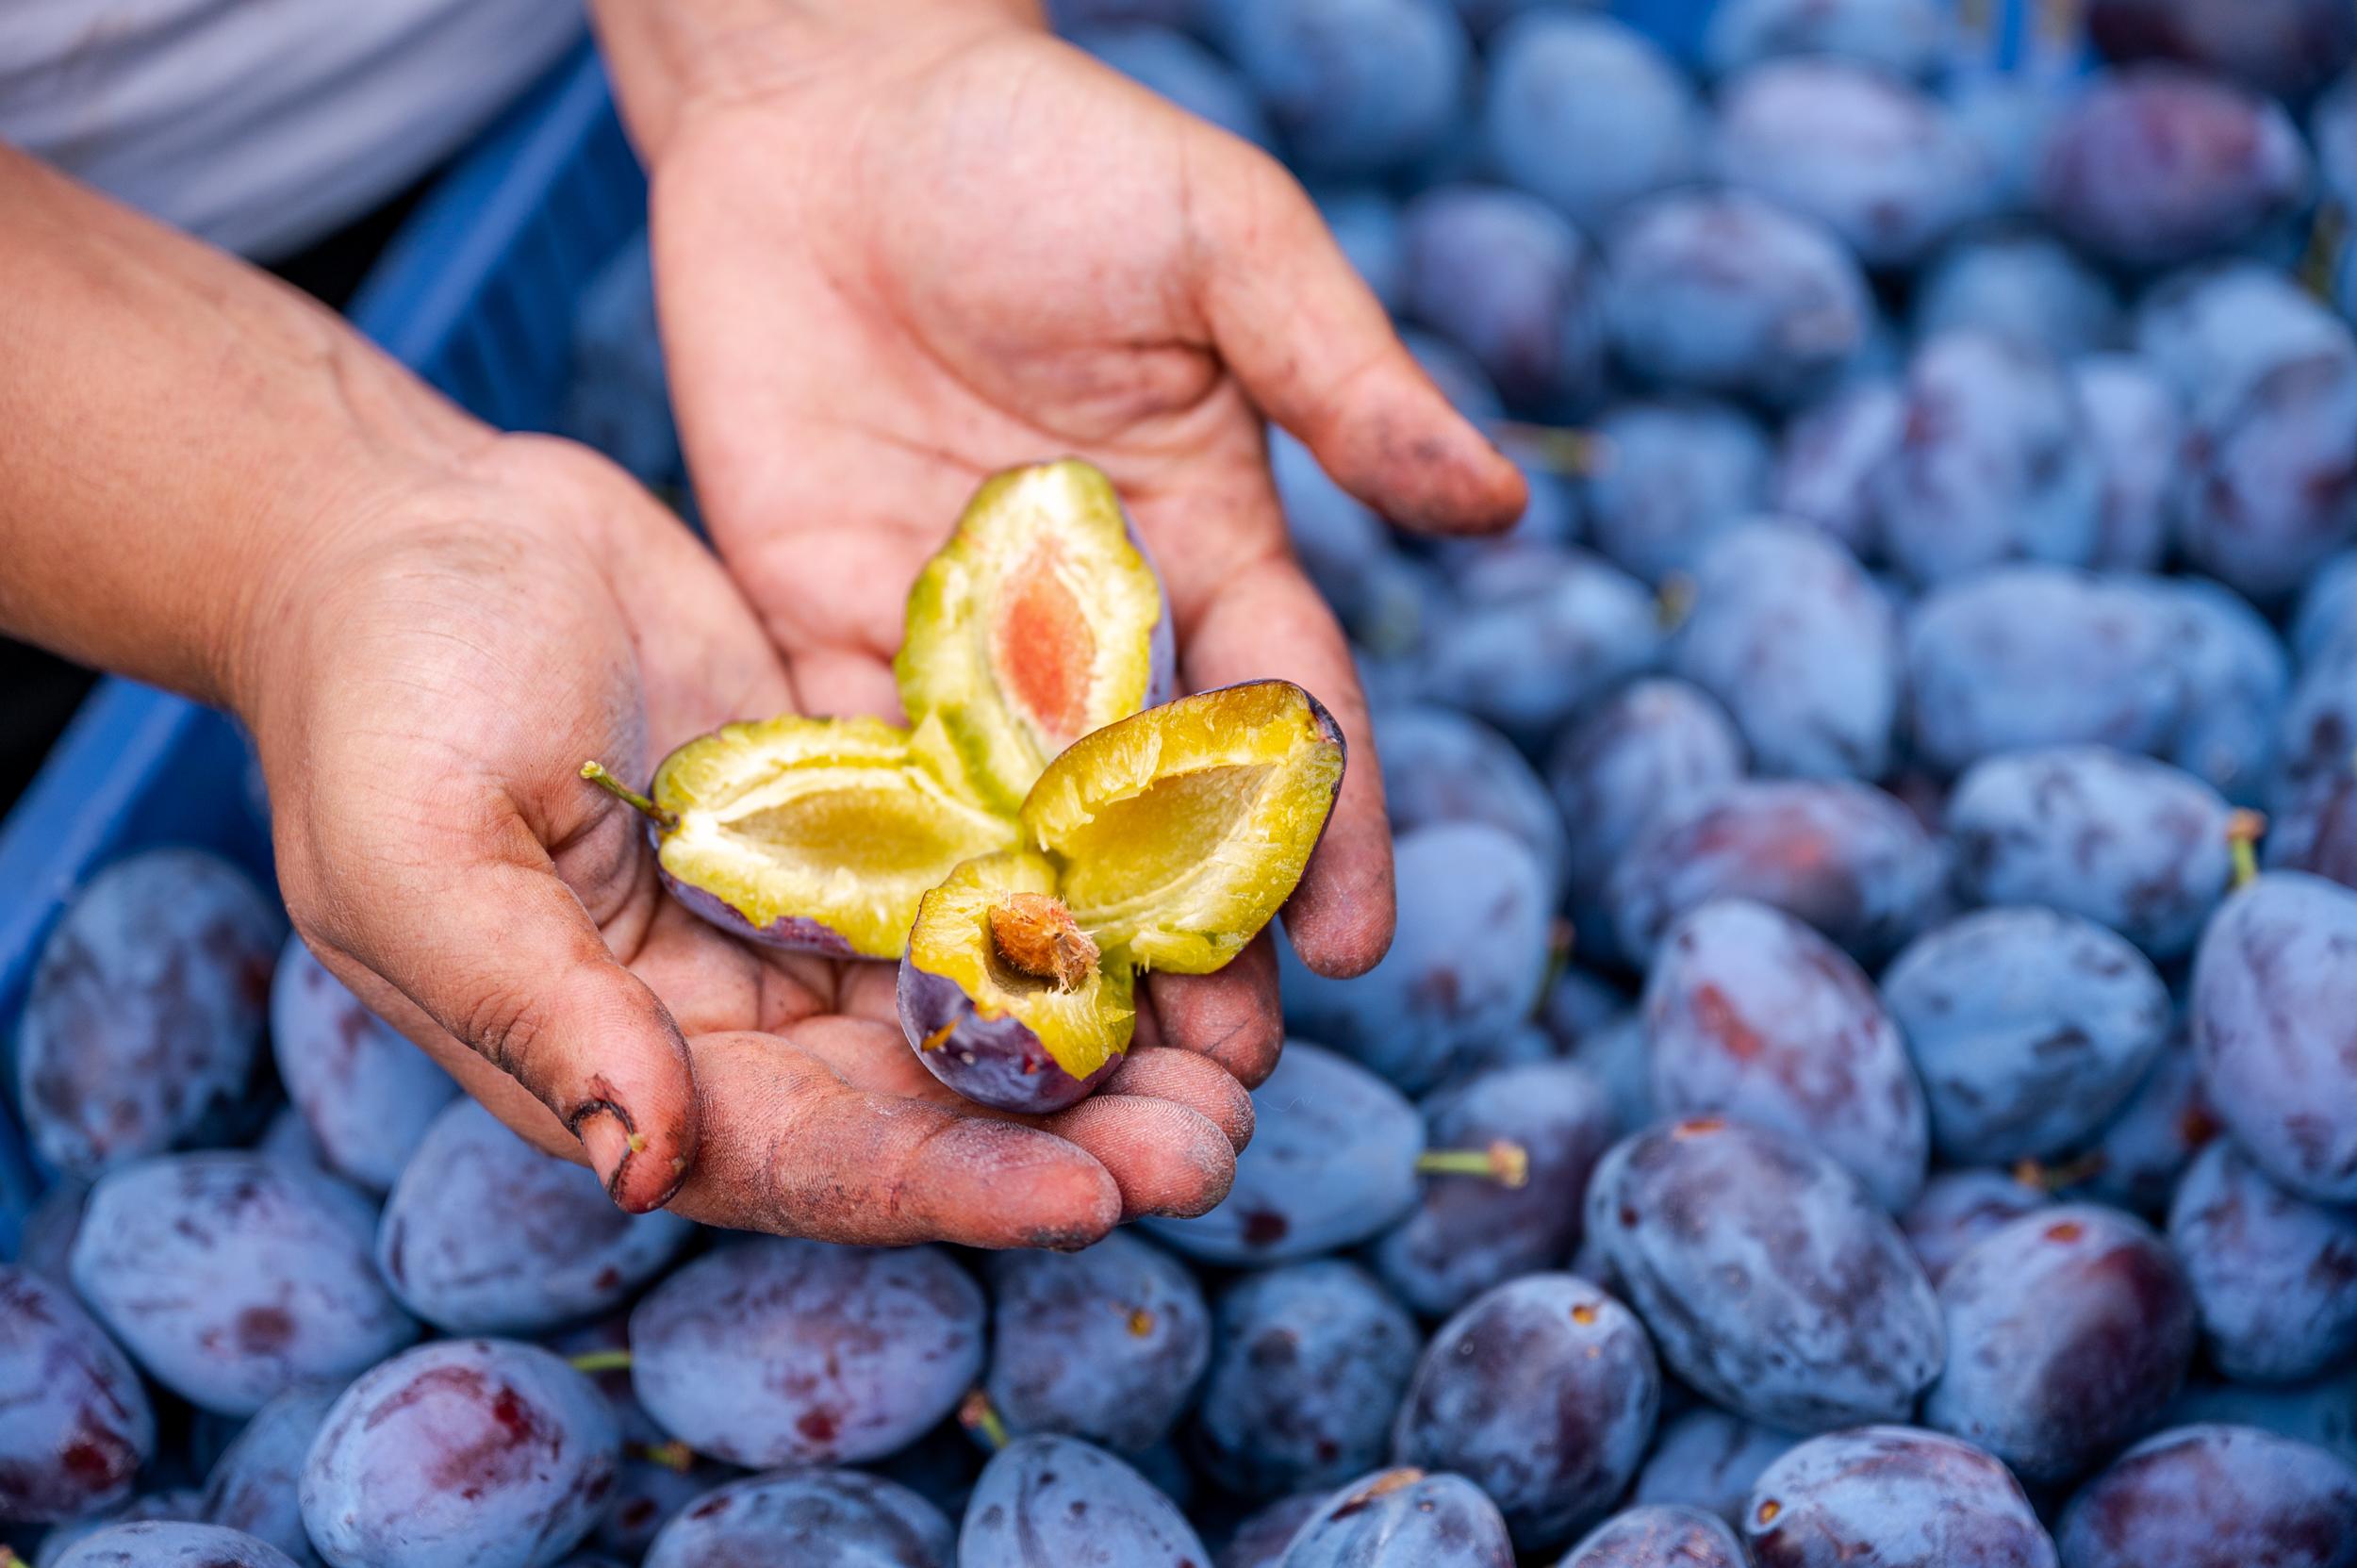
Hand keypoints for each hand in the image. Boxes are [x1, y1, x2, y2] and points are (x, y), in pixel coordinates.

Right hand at [245, 434, 1250, 1244]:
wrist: (411, 529)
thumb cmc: (377, 689)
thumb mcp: (420, 856)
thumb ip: (533, 1013)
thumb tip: (646, 1166)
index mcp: (627, 1060)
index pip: (806, 1161)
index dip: (948, 1189)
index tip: (1090, 1199)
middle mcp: (736, 1012)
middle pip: (927, 1105)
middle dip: (1074, 1133)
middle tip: (1217, 1141)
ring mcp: (809, 909)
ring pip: (983, 999)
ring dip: (1113, 1034)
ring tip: (1245, 1046)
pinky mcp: (865, 806)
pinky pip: (989, 868)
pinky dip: (1086, 895)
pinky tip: (1194, 898)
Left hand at [606, 1, 1526, 1082]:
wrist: (828, 104)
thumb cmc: (1049, 149)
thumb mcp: (1223, 245)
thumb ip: (1342, 376)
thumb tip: (1495, 501)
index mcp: (1217, 541)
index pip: (1292, 713)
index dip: (1332, 828)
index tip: (1366, 942)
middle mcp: (1099, 627)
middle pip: (1160, 817)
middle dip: (1198, 947)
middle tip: (1222, 1085)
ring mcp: (962, 648)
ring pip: (1021, 835)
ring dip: (1055, 959)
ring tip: (1081, 1088)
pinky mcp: (831, 637)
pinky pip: (863, 779)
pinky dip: (888, 880)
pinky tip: (910, 988)